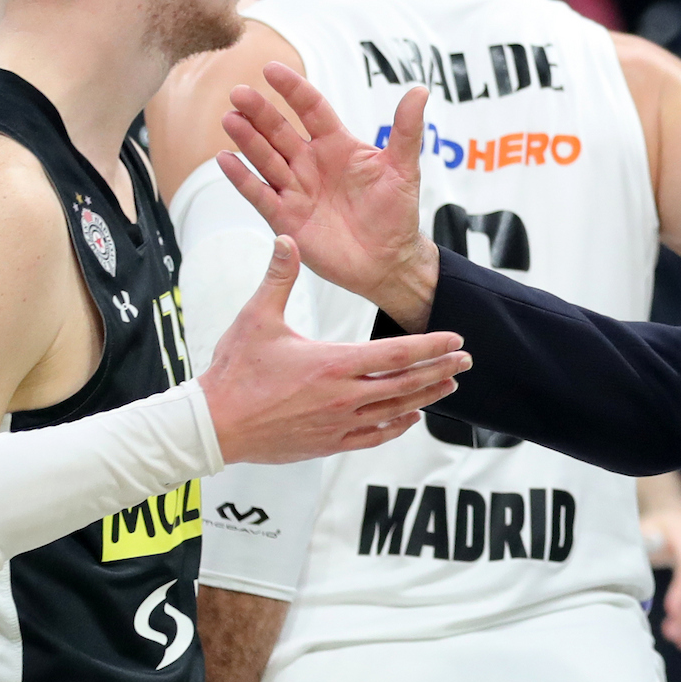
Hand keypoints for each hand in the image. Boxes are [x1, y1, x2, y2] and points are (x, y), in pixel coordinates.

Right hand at [200, 234, 469, 464]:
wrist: (214, 426)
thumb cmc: (235, 371)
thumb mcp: (256, 318)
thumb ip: (278, 277)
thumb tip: (288, 238)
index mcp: (332, 364)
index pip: (396, 353)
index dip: (431, 346)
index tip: (456, 340)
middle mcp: (343, 397)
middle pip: (406, 383)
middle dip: (440, 370)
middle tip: (466, 362)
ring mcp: (338, 424)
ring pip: (395, 410)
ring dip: (426, 397)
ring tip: (448, 386)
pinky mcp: (329, 443)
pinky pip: (374, 436)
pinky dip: (396, 426)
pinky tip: (410, 417)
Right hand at [218, 61, 441, 328]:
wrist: (389, 261)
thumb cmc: (396, 213)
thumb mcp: (403, 169)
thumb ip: (406, 130)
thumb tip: (420, 90)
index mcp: (337, 145)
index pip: (310, 109)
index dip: (292, 90)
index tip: (271, 70)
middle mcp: (311, 163)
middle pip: (280, 131)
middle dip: (260, 113)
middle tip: (239, 93)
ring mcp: (296, 190)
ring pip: (267, 159)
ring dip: (247, 140)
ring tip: (230, 119)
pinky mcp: (286, 218)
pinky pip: (260, 195)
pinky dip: (243, 178)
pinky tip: (225, 160)